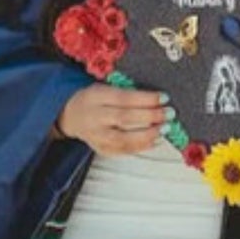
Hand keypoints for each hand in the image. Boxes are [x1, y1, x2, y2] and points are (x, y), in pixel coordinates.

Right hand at [55, 84, 173, 155]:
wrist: (71, 115)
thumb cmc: (94, 99)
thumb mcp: (105, 87)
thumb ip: (126, 93)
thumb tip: (156, 99)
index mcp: (95, 97)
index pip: (123, 98)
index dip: (145, 99)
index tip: (164, 98)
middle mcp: (94, 117)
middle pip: (124, 119)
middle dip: (150, 117)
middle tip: (169, 114)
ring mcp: (96, 136)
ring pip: (123, 139)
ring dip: (148, 135)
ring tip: (164, 129)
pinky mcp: (101, 149)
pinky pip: (123, 150)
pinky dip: (141, 146)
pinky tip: (154, 140)